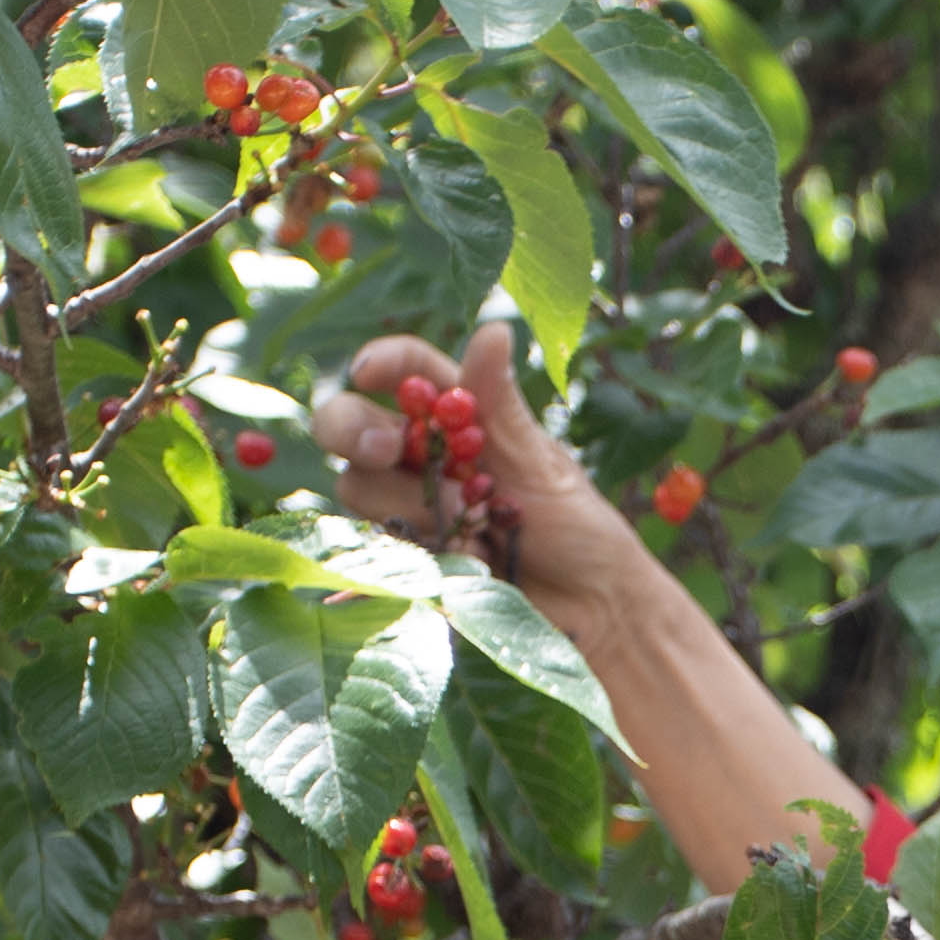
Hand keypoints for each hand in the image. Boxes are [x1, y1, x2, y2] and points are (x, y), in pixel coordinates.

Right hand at [310, 324, 617, 590]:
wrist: (588, 609)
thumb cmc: (578, 528)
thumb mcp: (541, 463)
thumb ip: (500, 405)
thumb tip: (493, 330)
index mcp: (463, 413)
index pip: (407, 368)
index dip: (383, 362)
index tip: (369, 372)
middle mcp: (425, 453)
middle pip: (351, 422)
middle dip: (355, 429)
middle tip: (389, 450)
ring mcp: (408, 503)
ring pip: (358, 484)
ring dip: (413, 505)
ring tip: (478, 527)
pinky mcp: (405, 553)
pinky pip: (377, 540)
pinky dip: (418, 548)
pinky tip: (469, 558)